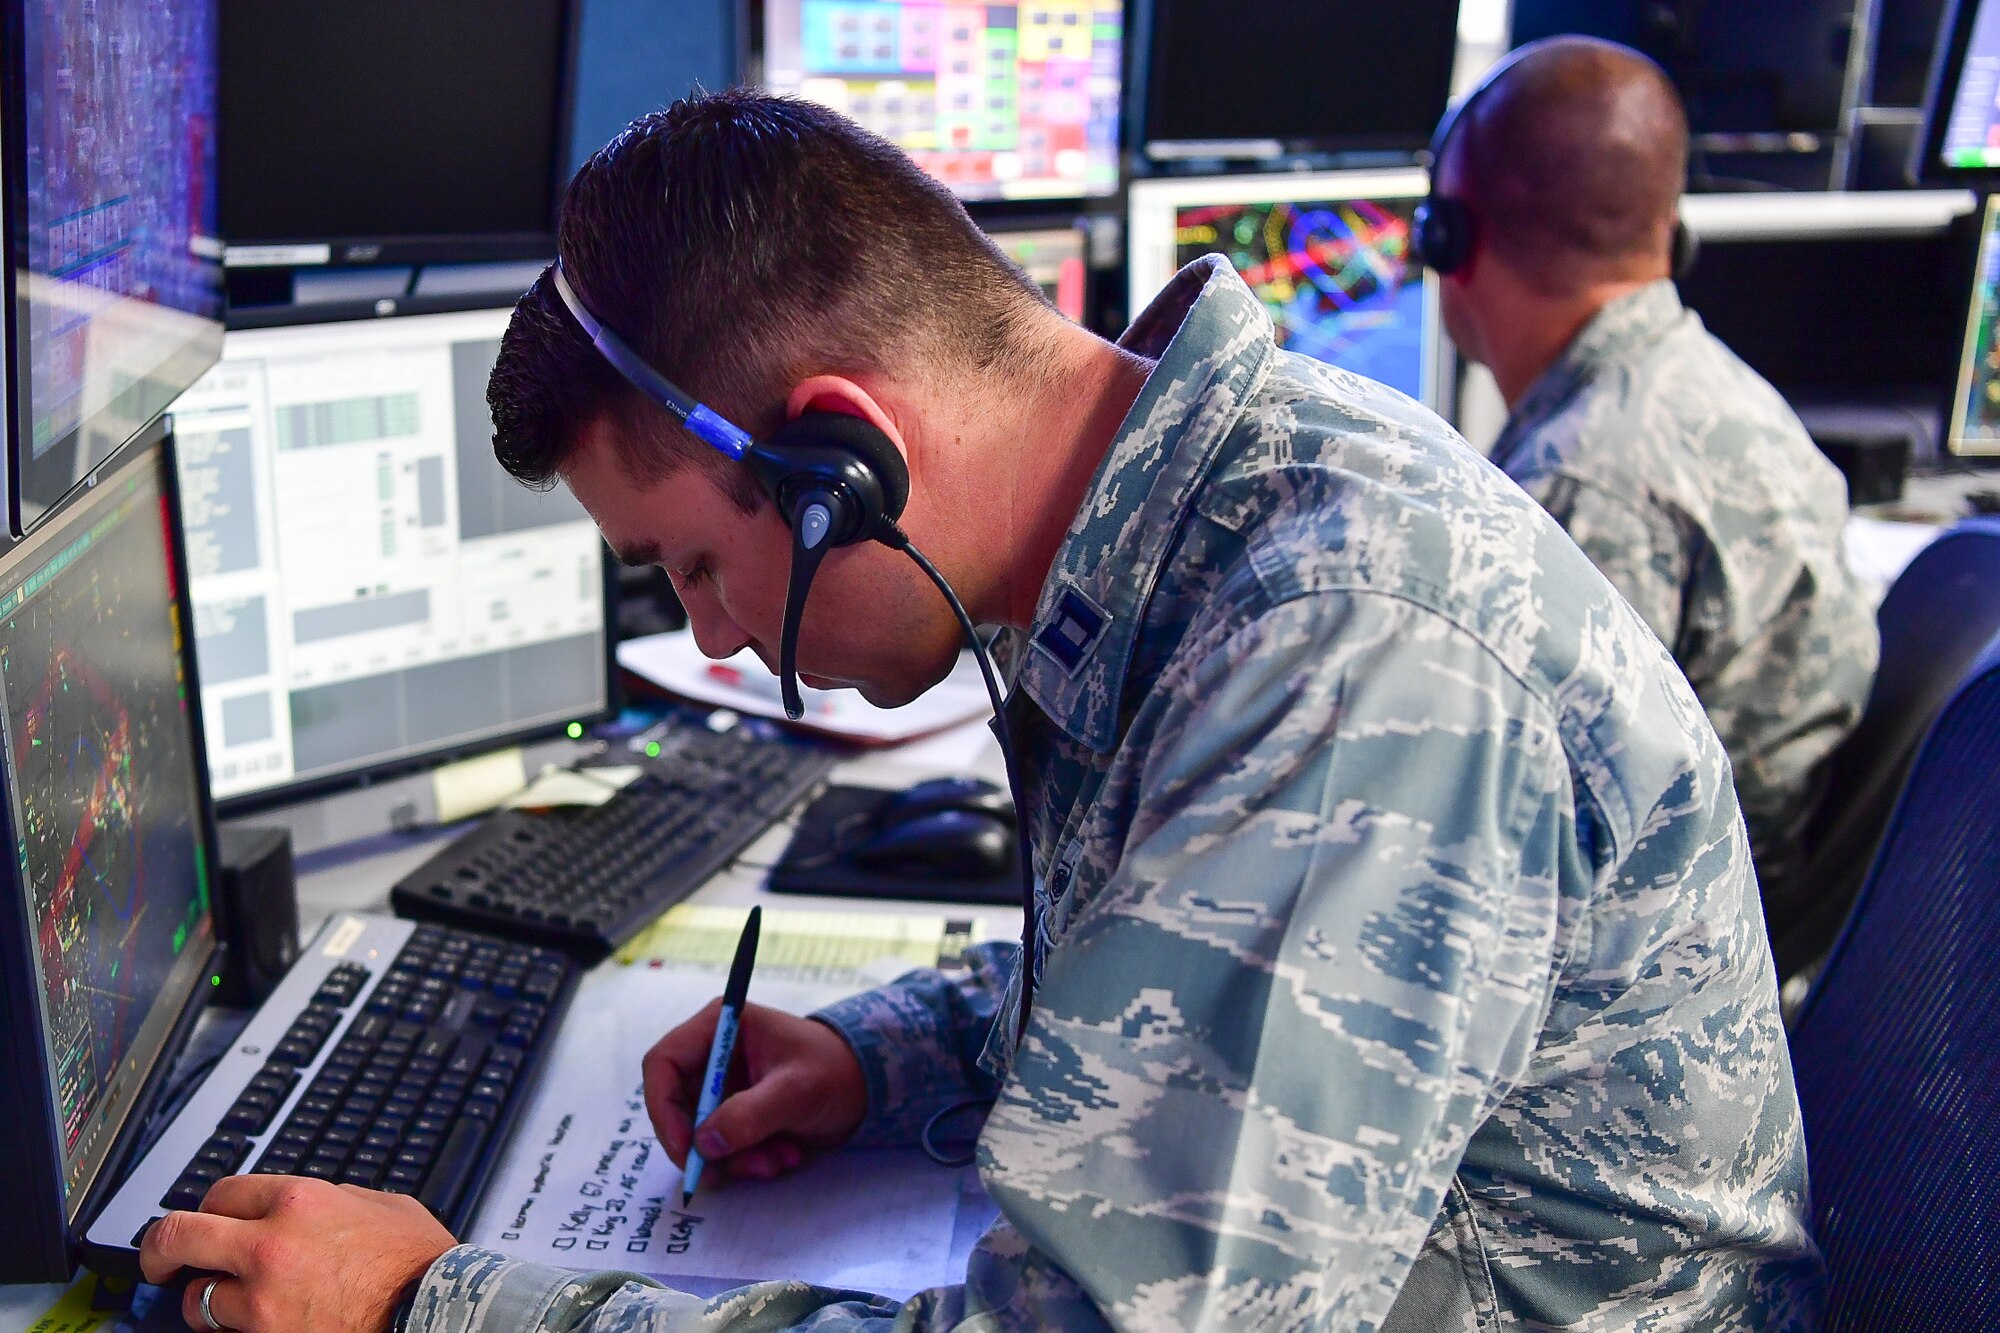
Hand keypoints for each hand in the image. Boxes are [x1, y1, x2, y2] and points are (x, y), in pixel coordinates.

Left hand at [140, 1175, 454, 1331]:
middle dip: (159, 1247)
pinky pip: (226, 1332)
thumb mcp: (381, 1205)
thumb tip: (313, 1201)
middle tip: (158, 1259)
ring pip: (196, 1297)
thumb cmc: (417, 1262)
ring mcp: (262, 1295)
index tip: (209, 1220)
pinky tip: (251, 1323)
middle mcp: (270, 1242)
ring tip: (221, 1304)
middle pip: (181, 1235)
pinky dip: (233, 1328)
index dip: (211, 1206)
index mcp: (300, 1199)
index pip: (224, 1191)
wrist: (432, 1310)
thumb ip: (335, 1198)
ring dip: (206, 1299)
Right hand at [643, 999, 867, 1183]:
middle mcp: (712, 1053)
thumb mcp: (795, 1091)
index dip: (664, 1108)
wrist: (868, 1088)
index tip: (685, 1148)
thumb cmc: (835, 1071)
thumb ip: (749, 1114)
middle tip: (725, 1175)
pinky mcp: (734, 1113)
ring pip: (699, 1134)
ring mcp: (722, 1085)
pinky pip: (721, 1146)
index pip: (662, 1062)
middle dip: (704, 1145)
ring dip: (733, 1159)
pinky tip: (784, 1156)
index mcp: (720, 1026)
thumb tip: (703, 1143)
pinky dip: (747, 1160)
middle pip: (675, 1106)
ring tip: (777, 1162)